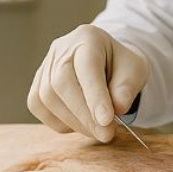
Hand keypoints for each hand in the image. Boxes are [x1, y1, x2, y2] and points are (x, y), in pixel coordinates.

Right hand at [27, 24, 148, 142]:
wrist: (106, 62)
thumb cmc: (121, 66)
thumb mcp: (135, 71)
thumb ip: (127, 88)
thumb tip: (117, 108)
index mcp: (88, 37)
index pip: (87, 67)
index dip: (95, 96)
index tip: (107, 121)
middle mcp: (61, 49)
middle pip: (62, 83)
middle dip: (84, 114)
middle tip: (106, 133)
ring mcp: (45, 65)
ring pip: (48, 98)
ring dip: (74, 122)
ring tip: (98, 131)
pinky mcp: (37, 84)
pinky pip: (39, 107)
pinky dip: (60, 122)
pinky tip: (80, 125)